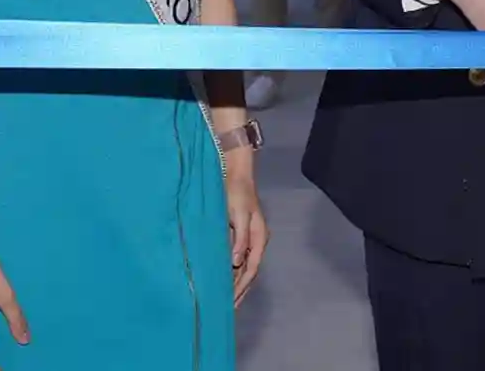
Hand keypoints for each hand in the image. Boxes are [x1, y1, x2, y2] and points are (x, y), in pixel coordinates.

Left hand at [225, 170, 269, 306]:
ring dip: (237, 284)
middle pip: (250, 272)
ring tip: (227, 301)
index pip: (251, 268)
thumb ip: (240, 238)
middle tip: (227, 309)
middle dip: (240, 291)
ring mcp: (250, 239)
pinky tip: (226, 280)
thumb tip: (236, 263)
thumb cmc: (237, 193)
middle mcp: (256, 241)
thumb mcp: (238, 214)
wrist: (236, 175)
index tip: (230, 301)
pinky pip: (239, 260)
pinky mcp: (241, 236)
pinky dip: (233, 273)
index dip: (241, 286)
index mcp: (259, 238)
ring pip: (245, 268)